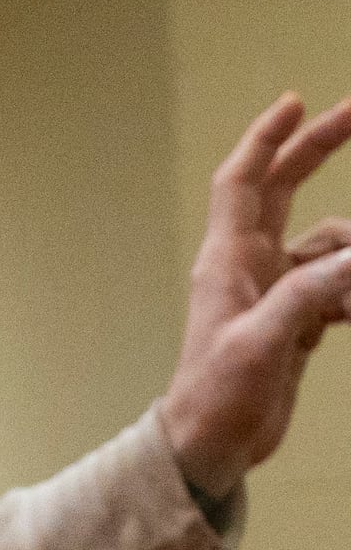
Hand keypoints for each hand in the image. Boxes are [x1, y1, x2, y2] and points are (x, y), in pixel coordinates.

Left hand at [154, 93, 350, 497]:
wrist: (212, 447)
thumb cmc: (218, 396)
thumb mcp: (264, 343)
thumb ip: (311, 295)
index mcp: (227, 261)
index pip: (244, 183)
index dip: (266, 140)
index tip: (295, 102)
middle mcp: (248, 267)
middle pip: (286, 191)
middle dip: (319, 151)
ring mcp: (274, 292)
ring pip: (329, 245)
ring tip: (346, 297)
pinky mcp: (295, 320)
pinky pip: (338, 286)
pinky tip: (350, 317)